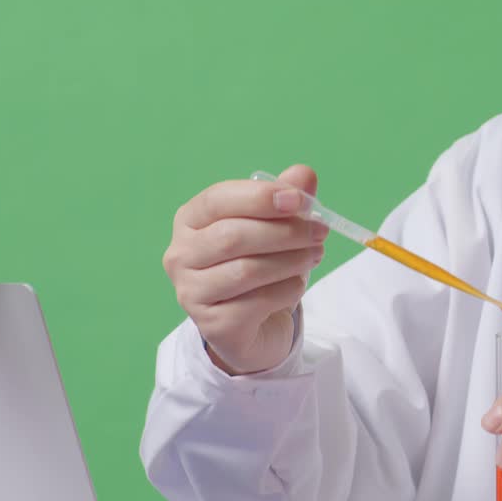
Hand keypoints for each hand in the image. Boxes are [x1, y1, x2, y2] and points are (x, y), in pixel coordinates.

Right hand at [163, 165, 327, 374]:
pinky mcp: (213, 324)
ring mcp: (191, 292)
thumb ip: (288, 198)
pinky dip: (288, 289)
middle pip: (233, 236)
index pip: (218, 199)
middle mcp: (181, 255)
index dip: (260, 197)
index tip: (299, 200)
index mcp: (190, 220)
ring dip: (292, 260)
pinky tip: (297, 284)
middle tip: (320, 231)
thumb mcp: (276, 227)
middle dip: (285, 231)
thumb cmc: (261, 266)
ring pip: (247, 270)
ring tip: (314, 255)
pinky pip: (258, 302)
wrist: (255, 326)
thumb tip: (304, 174)